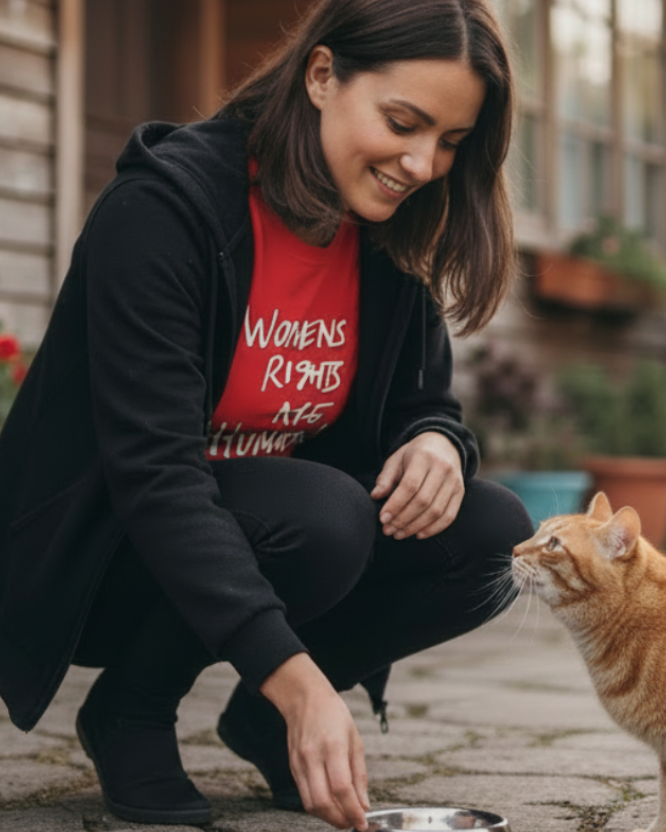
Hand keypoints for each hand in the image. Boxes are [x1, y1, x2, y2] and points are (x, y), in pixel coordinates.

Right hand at [260, 654, 369, 830]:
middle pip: (323, 801)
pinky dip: (318, 807)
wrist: (304, 698)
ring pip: (311, 804)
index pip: (342, 788)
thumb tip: (364, 805)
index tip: (362, 822)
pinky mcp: (292, 767)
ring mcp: (299, 763)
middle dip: (340, 820)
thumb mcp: (355, 739)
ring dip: (328, 817)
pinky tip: (330, 805)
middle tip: (353, 823)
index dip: (353, 810)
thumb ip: (359, 775)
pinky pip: (304, 796)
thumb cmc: (333, 714)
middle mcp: (312, 756)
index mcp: (332, 746)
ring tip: (343, 817)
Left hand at [370, 432, 463, 539]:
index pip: (409, 485)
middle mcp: (442, 468)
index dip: (395, 505)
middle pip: (423, 501)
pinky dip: (434, 529)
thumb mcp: (396, 459)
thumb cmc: (414, 454)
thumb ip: (386, 478)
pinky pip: (449, 516)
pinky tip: (418, 534)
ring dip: (416, 527)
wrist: (444, 444)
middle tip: (388, 530)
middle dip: (403, 519)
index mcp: (423, 457)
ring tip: (399, 534)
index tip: (383, 518)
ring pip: (436, 511)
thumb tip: (375, 496)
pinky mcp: (460, 492)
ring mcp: (454, 481)